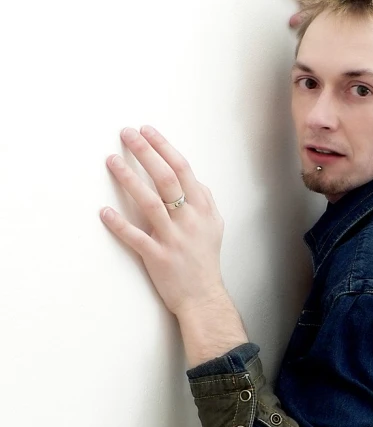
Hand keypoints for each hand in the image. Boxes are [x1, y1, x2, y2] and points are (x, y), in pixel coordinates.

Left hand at [100, 126, 225, 316]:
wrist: (203, 296)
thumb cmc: (205, 260)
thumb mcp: (214, 226)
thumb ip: (205, 201)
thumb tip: (195, 181)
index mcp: (202, 208)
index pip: (183, 169)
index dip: (163, 147)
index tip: (146, 130)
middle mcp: (189, 219)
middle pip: (167, 178)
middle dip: (146, 152)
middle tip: (127, 134)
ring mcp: (174, 238)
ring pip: (150, 202)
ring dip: (129, 179)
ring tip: (111, 161)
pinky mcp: (158, 257)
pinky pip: (136, 237)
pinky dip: (119, 224)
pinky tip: (104, 211)